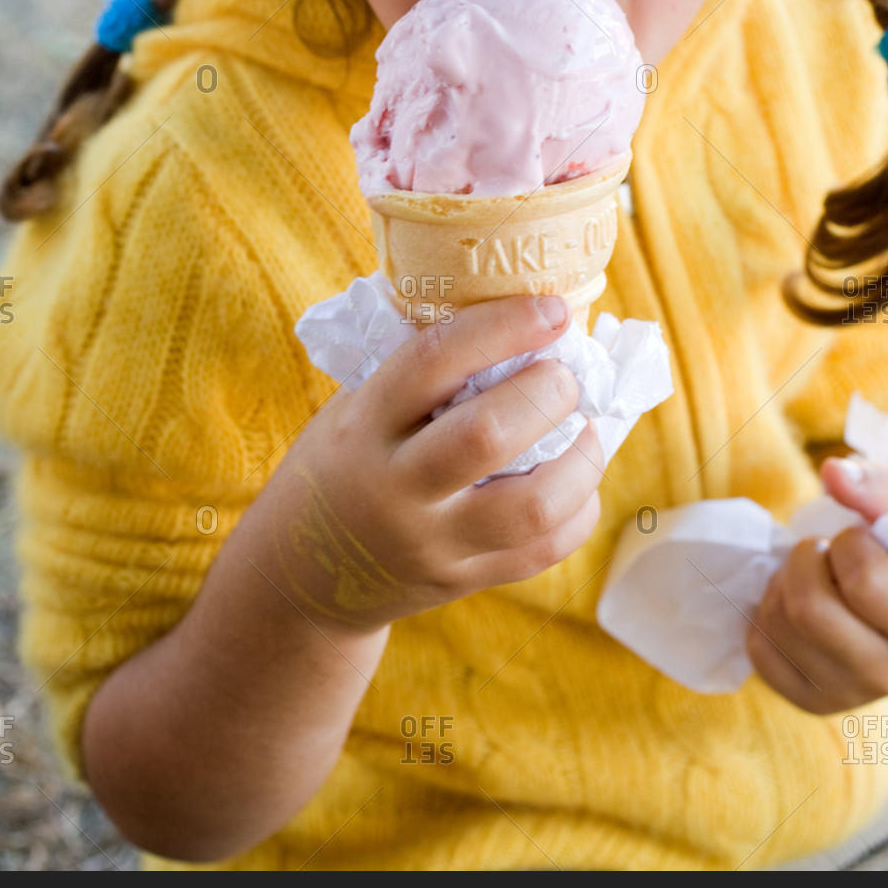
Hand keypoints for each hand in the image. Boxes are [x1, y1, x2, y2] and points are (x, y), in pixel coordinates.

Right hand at [263, 293, 603, 631]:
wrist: (302, 575)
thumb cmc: (339, 466)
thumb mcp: (352, 409)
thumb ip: (416, 372)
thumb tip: (507, 307)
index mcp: (364, 425)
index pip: (435, 360)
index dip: (502, 327)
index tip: (552, 310)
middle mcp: (396, 487)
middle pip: (487, 434)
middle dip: (547, 393)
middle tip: (565, 376)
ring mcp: (431, 542)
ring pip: (531, 506)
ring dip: (580, 459)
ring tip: (585, 430)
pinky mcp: (461, 580)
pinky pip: (543, 551)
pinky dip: (578, 509)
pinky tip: (576, 480)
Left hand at [745, 447, 887, 713]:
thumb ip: (877, 484)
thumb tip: (832, 471)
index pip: (863, 576)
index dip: (850, 542)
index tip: (864, 539)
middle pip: (808, 607)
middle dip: (806, 559)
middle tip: (826, 552)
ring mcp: (850, 694)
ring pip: (777, 624)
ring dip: (784, 581)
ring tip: (816, 575)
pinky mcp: (811, 700)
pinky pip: (757, 651)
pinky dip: (766, 615)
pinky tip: (798, 606)